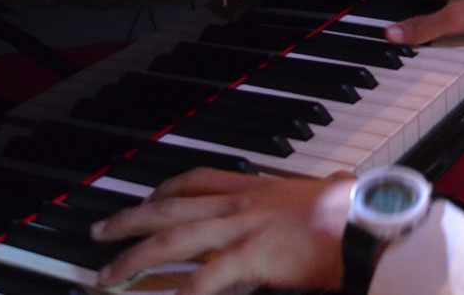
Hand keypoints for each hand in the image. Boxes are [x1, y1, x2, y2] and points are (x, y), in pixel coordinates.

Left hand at [93, 168, 352, 292]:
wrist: (366, 220)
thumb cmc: (350, 211)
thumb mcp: (319, 195)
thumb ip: (304, 197)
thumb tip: (322, 193)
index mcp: (255, 188)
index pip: (197, 180)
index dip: (164, 190)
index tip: (145, 199)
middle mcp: (240, 203)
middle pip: (169, 207)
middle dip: (128, 220)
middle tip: (97, 233)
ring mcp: (242, 228)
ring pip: (171, 240)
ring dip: (133, 259)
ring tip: (105, 276)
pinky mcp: (251, 256)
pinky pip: (204, 278)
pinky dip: (179, 293)